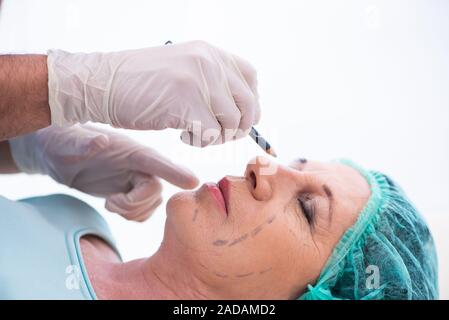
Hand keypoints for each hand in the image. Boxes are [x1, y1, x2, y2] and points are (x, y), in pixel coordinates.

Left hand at [9, 125, 198, 220]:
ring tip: (110, 203)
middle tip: (111, 203)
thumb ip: (84, 143)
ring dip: (132, 212)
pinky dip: (132, 216)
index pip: (158, 161)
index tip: (195, 182)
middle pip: (156, 191)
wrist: (58, 156)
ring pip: (152, 204)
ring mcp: (137, 179)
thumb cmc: (63, 144)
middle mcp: (140, 165)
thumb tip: (101, 142)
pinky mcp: (132, 192)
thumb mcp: (68, 143)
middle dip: (135, 205)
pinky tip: (116, 206)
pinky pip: (145, 212)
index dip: (176, 172)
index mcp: (131, 151)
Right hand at [47, 40, 259, 146]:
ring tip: (192, 131)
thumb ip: (211, 80)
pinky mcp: (185, 103)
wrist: (100, 83)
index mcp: (209, 51)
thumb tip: (242, 110)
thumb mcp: (182, 69)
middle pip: (248, 105)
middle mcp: (209, 62)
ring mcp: (198, 81)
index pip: (251, 77)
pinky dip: (199, 142)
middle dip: (237, 128)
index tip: (233, 118)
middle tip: (216, 134)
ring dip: (215, 137)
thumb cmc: (138, 83)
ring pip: (231, 123)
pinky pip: (211, 135)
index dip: (249, 103)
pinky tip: (181, 134)